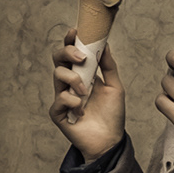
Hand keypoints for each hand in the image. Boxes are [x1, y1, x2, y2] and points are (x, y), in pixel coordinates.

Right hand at [50, 33, 125, 159]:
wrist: (109, 140)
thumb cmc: (112, 115)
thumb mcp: (115, 87)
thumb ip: (109, 66)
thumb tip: (104, 44)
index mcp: (82, 73)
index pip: (72, 52)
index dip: (71, 40)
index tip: (76, 32)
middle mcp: (69, 82)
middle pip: (58, 58)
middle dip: (68, 52)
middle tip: (82, 58)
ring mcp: (62, 96)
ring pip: (58, 75)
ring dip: (74, 80)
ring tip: (86, 92)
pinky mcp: (58, 112)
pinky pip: (59, 98)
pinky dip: (71, 101)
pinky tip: (81, 110)